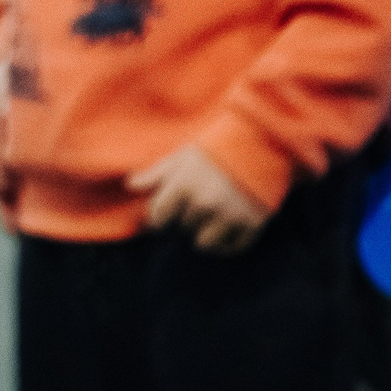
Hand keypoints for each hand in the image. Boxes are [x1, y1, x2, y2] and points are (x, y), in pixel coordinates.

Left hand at [127, 144, 270, 254]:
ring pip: (203, 243)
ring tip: (209, 217)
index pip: (158, 216)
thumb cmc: (215, 147)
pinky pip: (232, 249)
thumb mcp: (182, 155)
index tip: (165, 212)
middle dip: (184, 219)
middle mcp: (205, 204)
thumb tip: (131, 185)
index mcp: (184, 185)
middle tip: (194, 206)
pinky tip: (224, 229)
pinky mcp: (251, 224)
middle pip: (181, 228)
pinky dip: (226, 244)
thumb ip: (156, 173)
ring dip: (203, 233)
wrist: (259, 141)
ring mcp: (229, 216)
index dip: (159, 215)